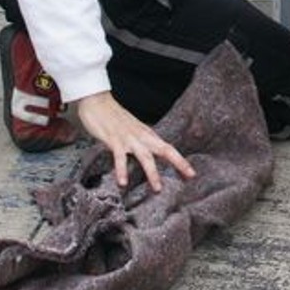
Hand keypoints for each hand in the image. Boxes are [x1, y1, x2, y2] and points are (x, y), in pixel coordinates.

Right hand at [71, 92, 195, 190]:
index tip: (191, 173)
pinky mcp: (113, 139)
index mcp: (147, 134)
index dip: (180, 160)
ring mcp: (128, 138)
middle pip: (164, 150)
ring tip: (157, 188)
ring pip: (145, 156)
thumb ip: (140, 142)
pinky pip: (119, 157)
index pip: (167, 148)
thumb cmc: (113, 117)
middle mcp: (141, 136)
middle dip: (178, 162)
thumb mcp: (132, 130)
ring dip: (152, 172)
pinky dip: (121, 170)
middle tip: (190, 175)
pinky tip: (122, 183)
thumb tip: (148, 155)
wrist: (97, 101)